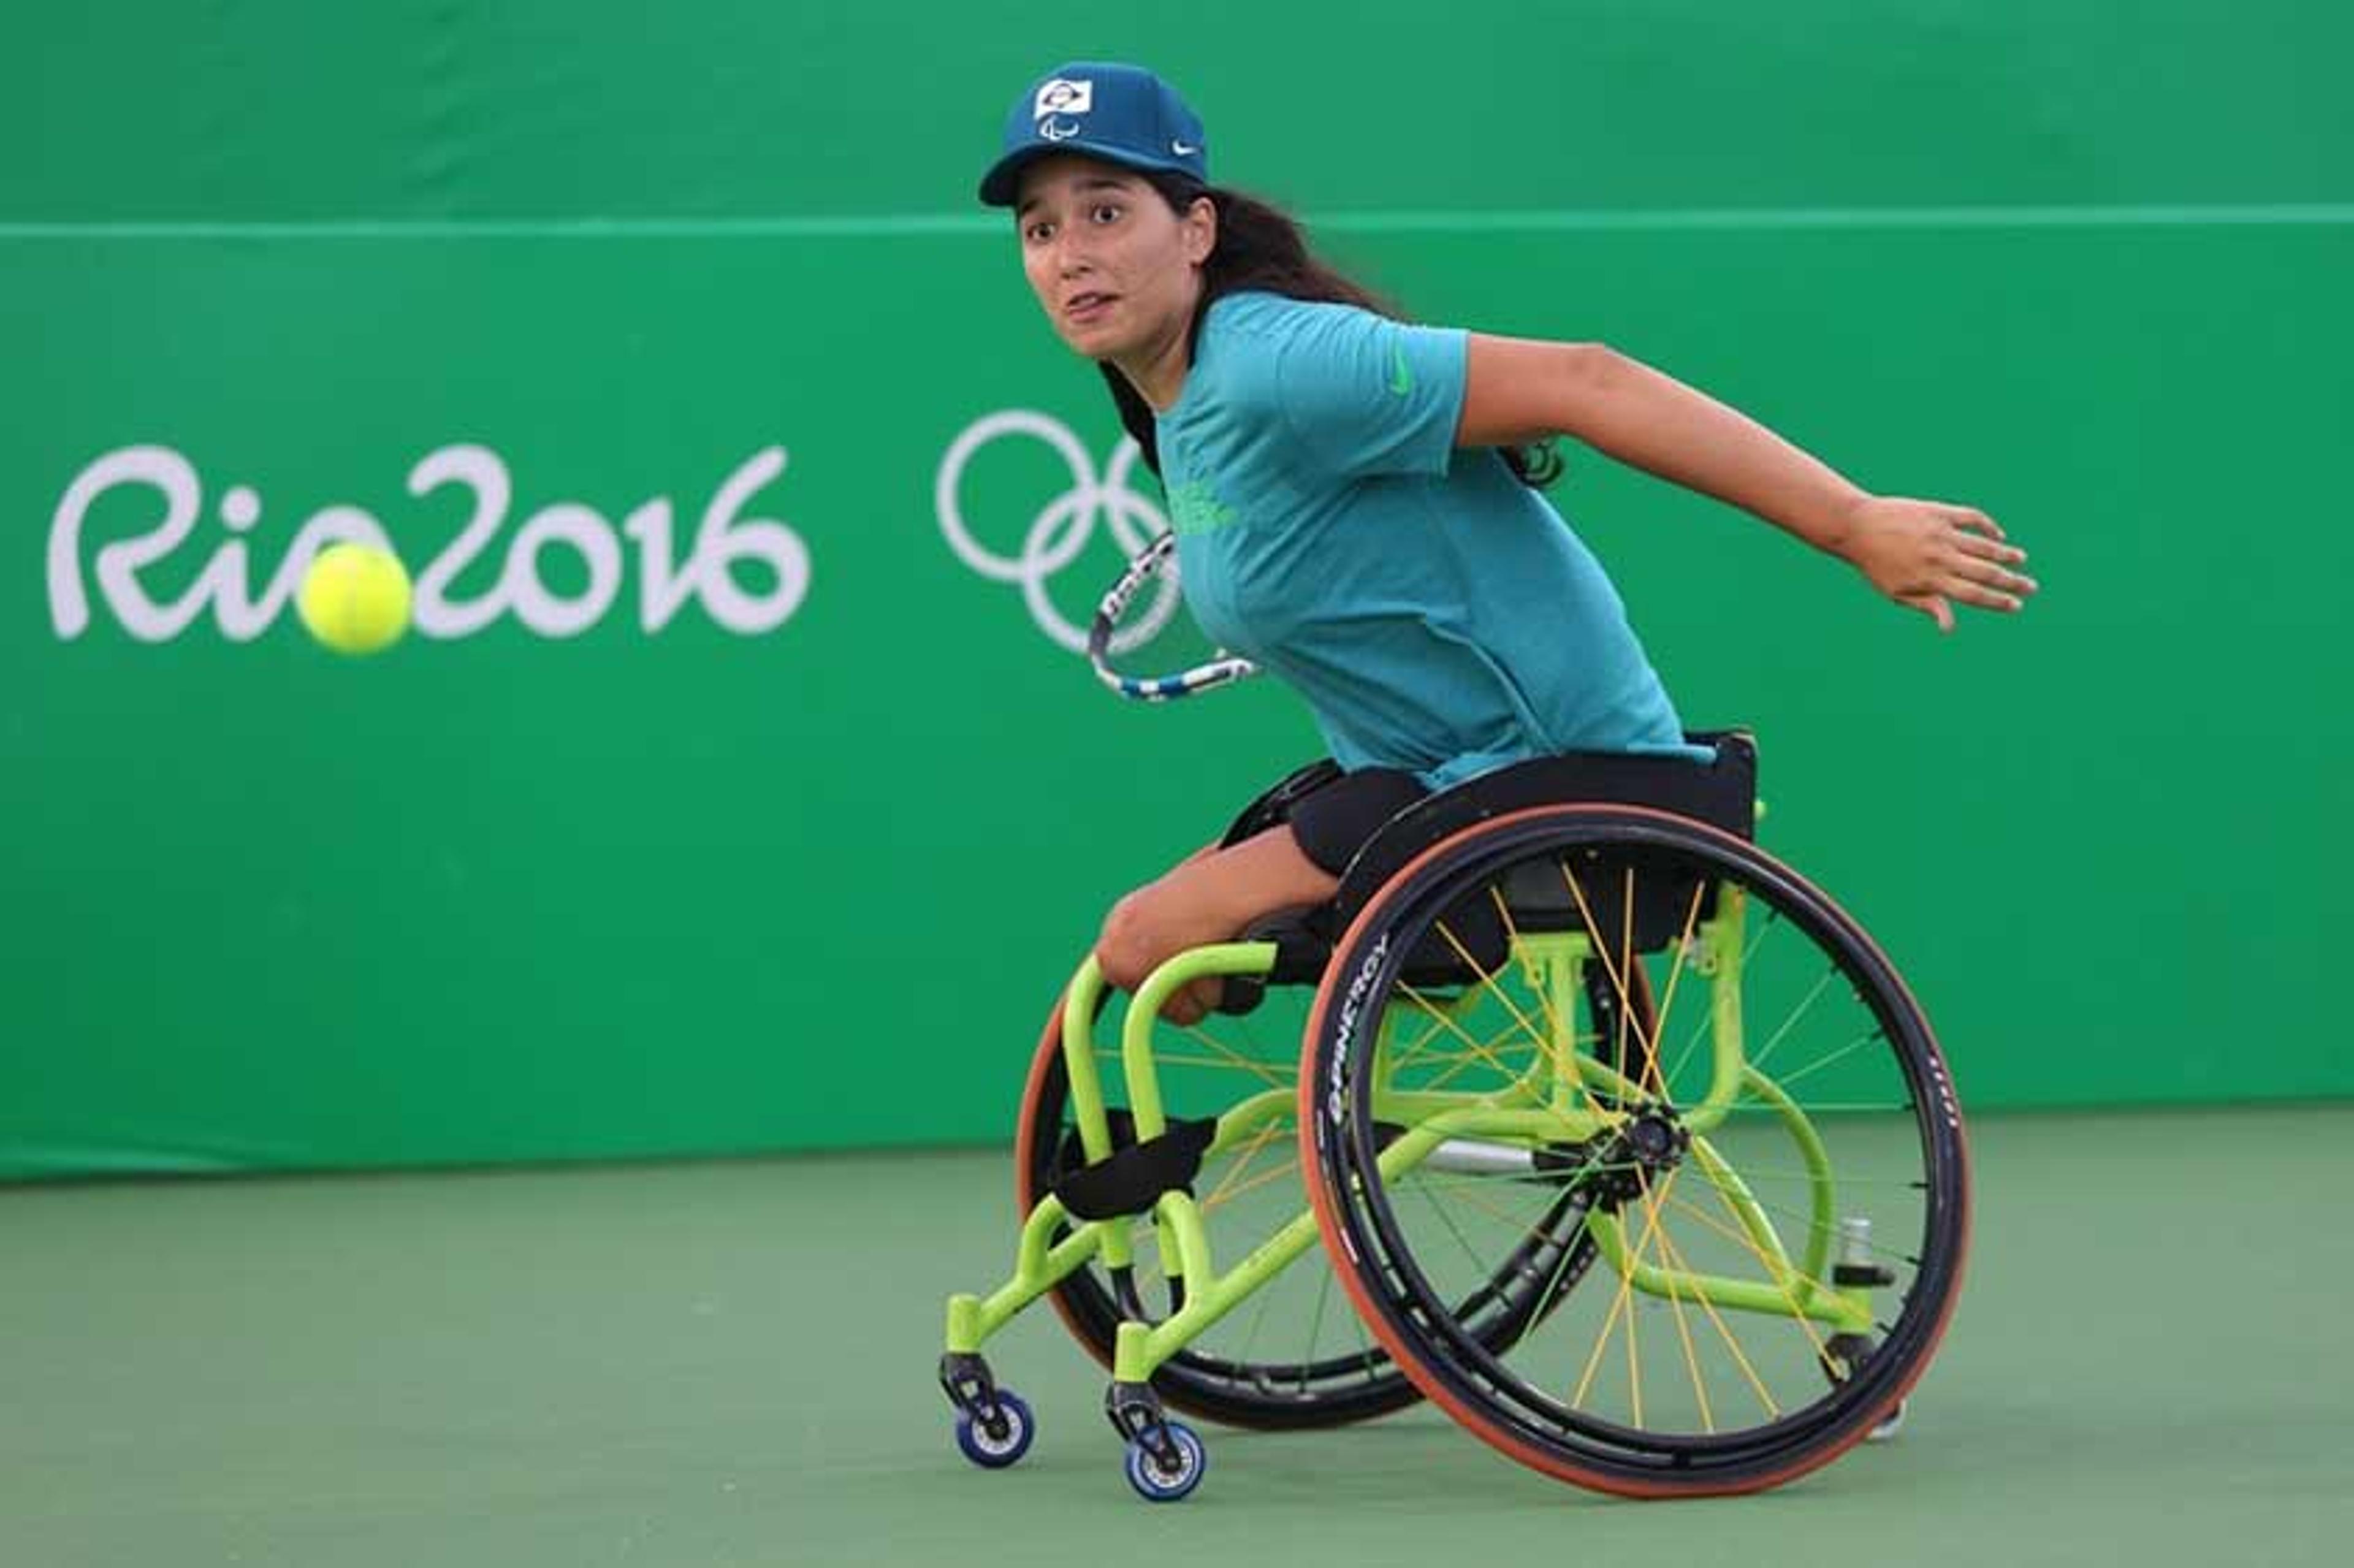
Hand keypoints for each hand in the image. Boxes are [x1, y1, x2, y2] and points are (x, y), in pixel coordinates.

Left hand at [1834, 496, 2037, 632]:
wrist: (1857, 526)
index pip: (1973, 595)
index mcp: (1931, 579)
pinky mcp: (1939, 512)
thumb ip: (1927, 606)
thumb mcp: (1896, 592)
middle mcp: (1940, 557)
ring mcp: (1942, 533)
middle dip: (2012, 581)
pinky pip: (1972, 518)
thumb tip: (1949, 629)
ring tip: (2021, 560)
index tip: (2016, 605)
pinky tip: (1998, 534)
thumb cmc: (1876, 564)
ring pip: (1984, 545)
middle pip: (1986, 572)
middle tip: (2032, 587)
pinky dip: (1988, 526)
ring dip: (2006, 553)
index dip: (1997, 601)